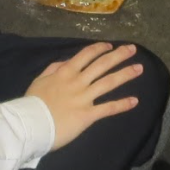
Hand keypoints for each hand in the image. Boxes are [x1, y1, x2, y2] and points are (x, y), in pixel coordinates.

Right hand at [25, 42, 145, 149]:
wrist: (29, 124)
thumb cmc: (32, 103)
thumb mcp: (40, 80)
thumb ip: (54, 68)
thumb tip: (68, 62)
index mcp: (66, 72)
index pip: (86, 55)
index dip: (100, 49)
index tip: (110, 45)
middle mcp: (78, 81)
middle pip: (102, 64)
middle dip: (119, 55)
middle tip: (133, 49)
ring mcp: (84, 98)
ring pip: (109, 82)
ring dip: (125, 74)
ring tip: (139, 68)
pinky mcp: (87, 115)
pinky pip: (108, 108)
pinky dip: (122, 104)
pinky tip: (134, 101)